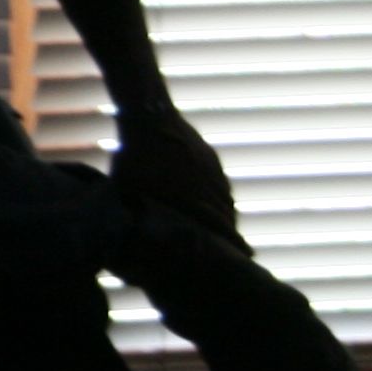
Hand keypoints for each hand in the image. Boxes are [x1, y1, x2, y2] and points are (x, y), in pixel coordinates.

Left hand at [110, 106, 238, 243]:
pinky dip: (223, 195)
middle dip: (233, 233)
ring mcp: (210, 170)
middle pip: (227, 216)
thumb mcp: (124, 187)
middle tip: (237, 249)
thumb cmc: (132, 154)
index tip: (248, 255)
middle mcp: (205, 187)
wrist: (150, 115)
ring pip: (226, 199)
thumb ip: (128, 210)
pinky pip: (221, 182)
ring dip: (229, 215)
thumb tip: (122, 231)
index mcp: (187, 199)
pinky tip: (219, 200)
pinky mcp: (209, 156)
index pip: (219, 227)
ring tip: (228, 228)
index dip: (233, 242)